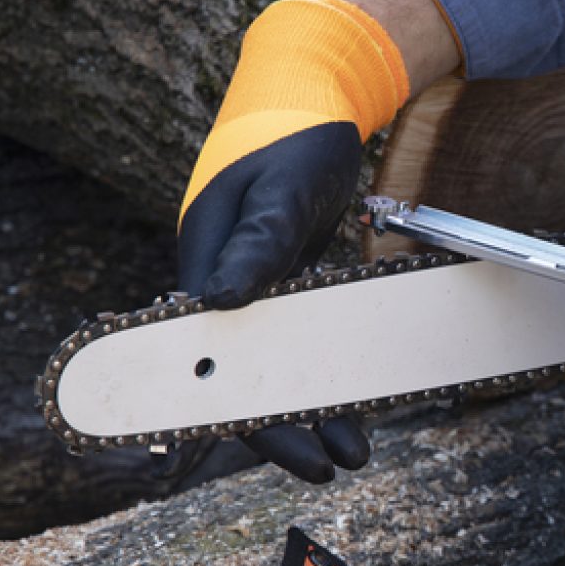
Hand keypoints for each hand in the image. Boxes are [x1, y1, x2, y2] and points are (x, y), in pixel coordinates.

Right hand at [177, 0, 408, 481]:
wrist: (310, 95)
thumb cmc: (289, 139)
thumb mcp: (279, 192)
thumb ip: (257, 243)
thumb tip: (223, 301)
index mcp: (204, 268)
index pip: (215, 362)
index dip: (249, 414)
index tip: (291, 452)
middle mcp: (222, 285)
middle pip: (247, 377)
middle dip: (288, 427)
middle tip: (332, 469)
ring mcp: (255, 286)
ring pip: (280, 364)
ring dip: (315, 407)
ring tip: (356, 452)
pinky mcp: (286, 280)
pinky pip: (305, 339)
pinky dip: (329, 370)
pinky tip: (360, 403)